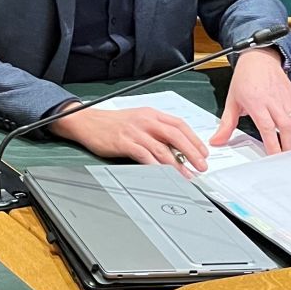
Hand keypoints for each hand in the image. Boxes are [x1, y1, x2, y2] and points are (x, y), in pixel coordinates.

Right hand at [50, 104, 208, 171]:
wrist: (87, 121)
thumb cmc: (112, 123)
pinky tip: (162, 173)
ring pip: (162, 149)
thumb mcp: (138, 120)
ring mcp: (134, 132)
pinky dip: (156, 166)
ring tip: (186, 175)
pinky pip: (144, 156)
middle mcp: (145, 120)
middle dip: (192, 152)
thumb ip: (156, 131)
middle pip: (175, 136)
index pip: (179, 125)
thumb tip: (177, 149)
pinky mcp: (124, 142)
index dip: (194, 139)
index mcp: (151, 114)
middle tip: (201, 166)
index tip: (203, 152)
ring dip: (177, 164)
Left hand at [212, 47, 290, 154]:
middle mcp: (273, 101)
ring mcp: (286, 100)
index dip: (272, 144)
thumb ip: (226, 124)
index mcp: (256, 102)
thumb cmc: (245, 79)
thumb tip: (217, 141)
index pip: (267, 127)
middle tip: (289, 163)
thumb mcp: (232, 101)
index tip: (274, 157)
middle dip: (289, 147)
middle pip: (286, 127)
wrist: (259, 59)